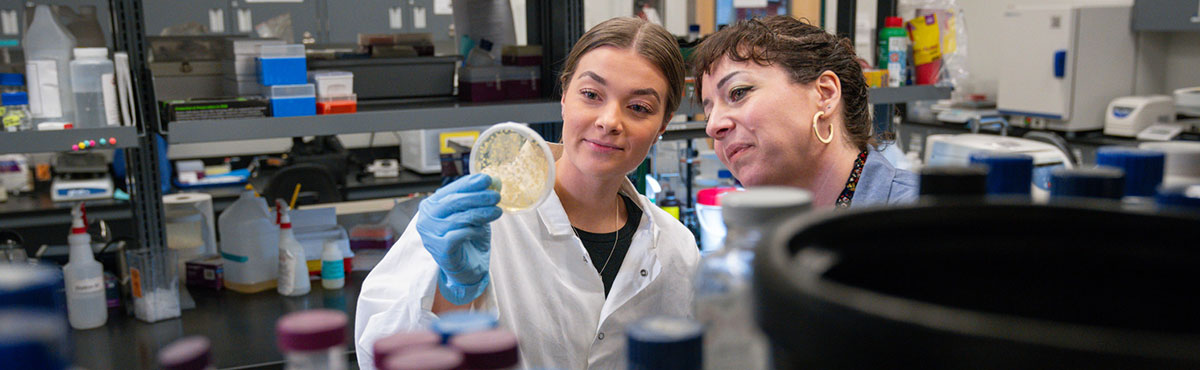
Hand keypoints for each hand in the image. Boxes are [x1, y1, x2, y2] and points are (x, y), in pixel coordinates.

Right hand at [416, 173, 501, 304]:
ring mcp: (431, 236)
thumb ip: (481, 199)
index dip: (468, 184)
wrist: (466, 268)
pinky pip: (457, 236)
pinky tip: (481, 231)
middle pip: (453, 202)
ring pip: (457, 219)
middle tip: (496, 195)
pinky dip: (472, 231)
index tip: (487, 179)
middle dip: (477, 197)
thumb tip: (496, 181)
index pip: (450, 190)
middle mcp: (426, 219)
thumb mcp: (475, 214)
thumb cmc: (468, 239)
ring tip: (497, 211)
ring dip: (480, 213)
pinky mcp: (440, 251)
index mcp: (431, 206)